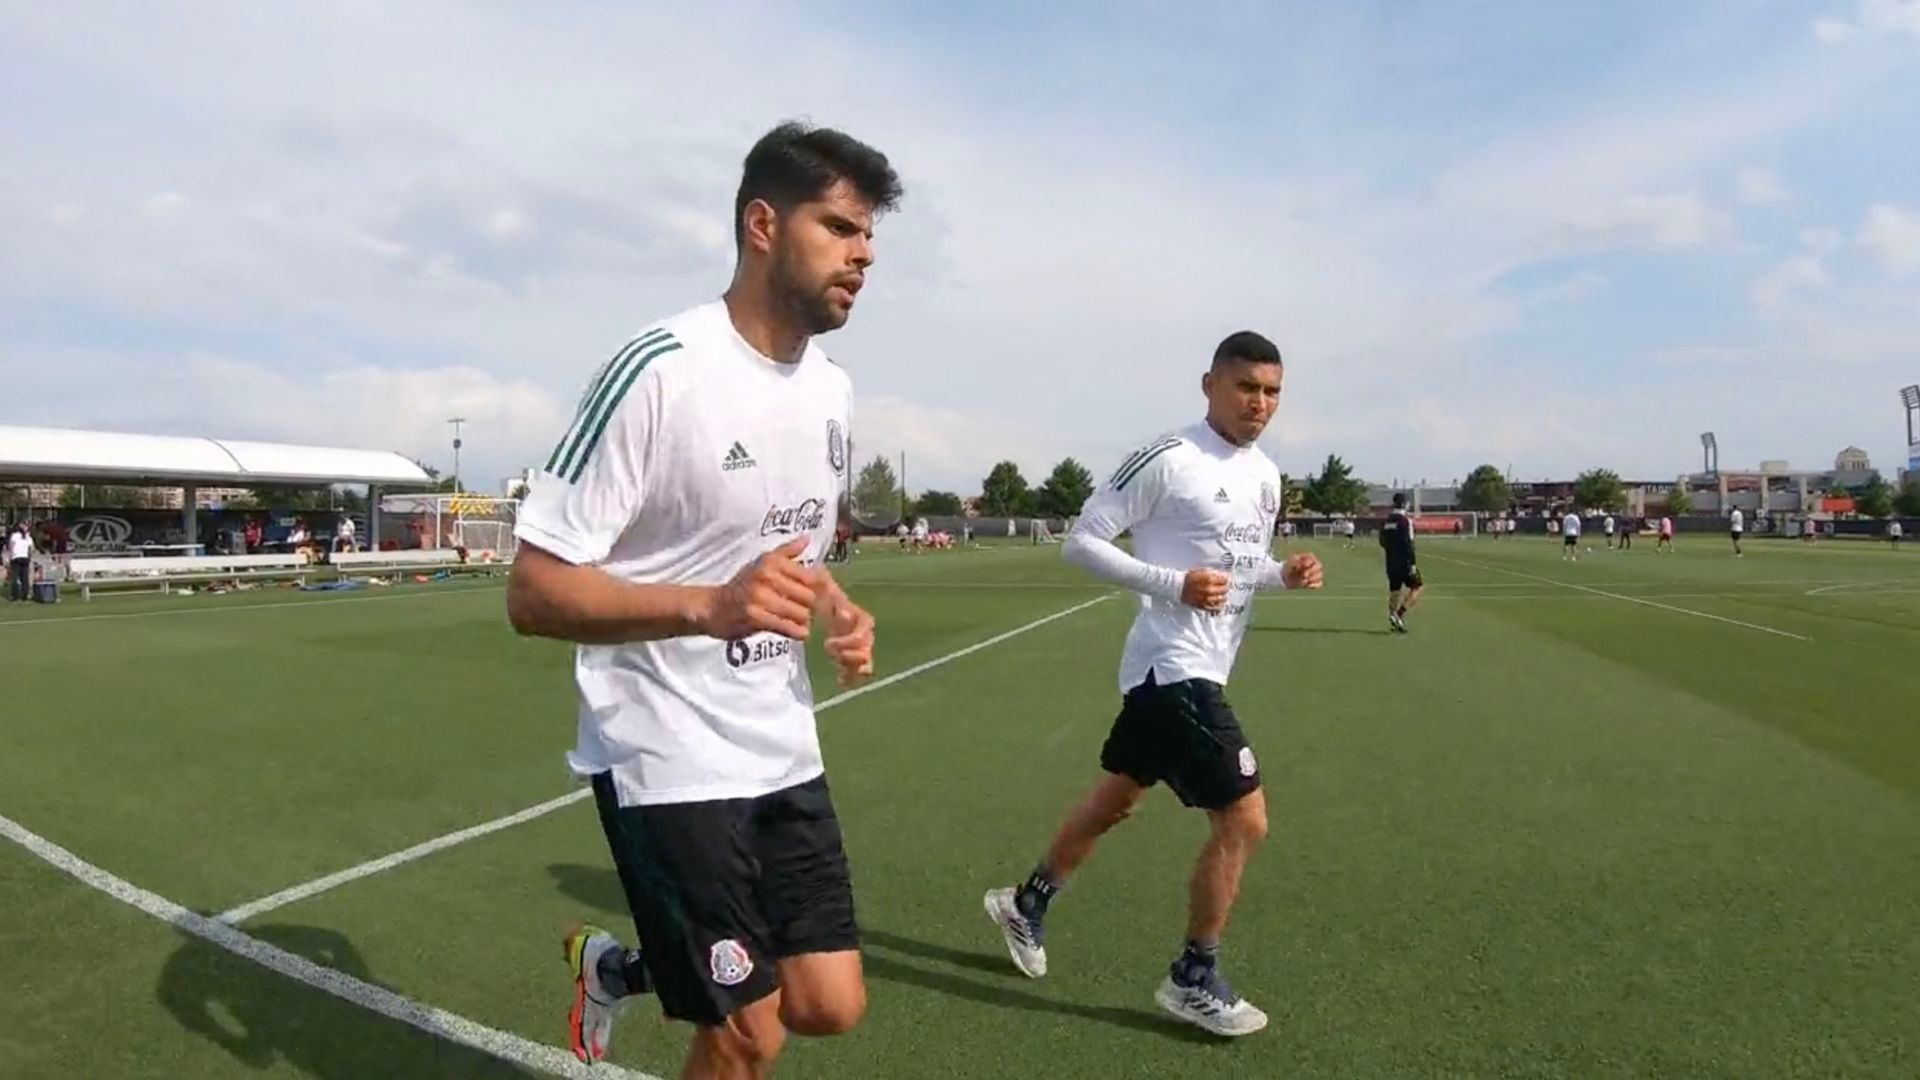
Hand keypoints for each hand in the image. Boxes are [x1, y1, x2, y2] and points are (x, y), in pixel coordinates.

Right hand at [695, 538, 818, 639]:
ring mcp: (761, 597)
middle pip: (808, 596)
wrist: (714, 607)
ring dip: (804, 620)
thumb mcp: (762, 562)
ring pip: (800, 613)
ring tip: (800, 621)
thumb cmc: (742, 585)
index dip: (817, 589)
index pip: (810, 577)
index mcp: (772, 562)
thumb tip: (807, 539)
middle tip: (807, 611)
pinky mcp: (756, 618)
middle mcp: (766, 576)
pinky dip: (797, 632)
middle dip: (811, 606)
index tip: (814, 595)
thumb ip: (787, 552)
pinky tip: (797, 631)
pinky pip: (788, 627)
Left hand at [817, 572, 874, 686]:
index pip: (865, 626)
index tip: (831, 638)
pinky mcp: (852, 660)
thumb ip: (822, 580)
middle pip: (867, 647)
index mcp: (858, 616)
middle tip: (829, 648)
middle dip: (849, 651)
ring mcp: (859, 647)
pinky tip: (840, 680)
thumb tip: (824, 579)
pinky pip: (859, 674)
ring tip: (835, 662)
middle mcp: (863, 633)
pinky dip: (852, 678)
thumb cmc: (822, 595)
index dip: (852, 636)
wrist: (824, 607)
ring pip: (866, 662)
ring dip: (851, 664)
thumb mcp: (821, 585)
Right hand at [1181, 568, 1230, 611]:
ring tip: (1222, 594)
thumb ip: (1214, 573)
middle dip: (1226, 587)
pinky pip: (1215, 608)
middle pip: (1225, 589)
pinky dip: (1219, 605)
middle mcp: (1209, 589)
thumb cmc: (1189, 578)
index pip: (1225, 580)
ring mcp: (1206, 599)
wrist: (1178, 587)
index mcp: (1209, 579)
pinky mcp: (1203, 605)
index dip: (1226, 579)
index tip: (1226, 579)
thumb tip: (1224, 576)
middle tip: (1225, 586)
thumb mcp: (1202, 571)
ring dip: (1224, 596)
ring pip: (1222, 599)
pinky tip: (1219, 602)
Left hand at [1282, 552, 1322, 589]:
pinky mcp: (1314, 582)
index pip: (1312, 558)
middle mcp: (1313, 565)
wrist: (1286, 577)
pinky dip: (1315, 585)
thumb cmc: (1289, 567)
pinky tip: (1308, 585)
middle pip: (1319, 566)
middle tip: (1304, 575)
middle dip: (1312, 570)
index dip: (1308, 562)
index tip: (1302, 565)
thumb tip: (1300, 565)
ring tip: (1305, 579)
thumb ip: (1295, 561)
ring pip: (1319, 574)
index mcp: (1308, 558)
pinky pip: (1319, 583)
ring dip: (1313, 578)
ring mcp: (1314, 574)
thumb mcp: (1290, 562)